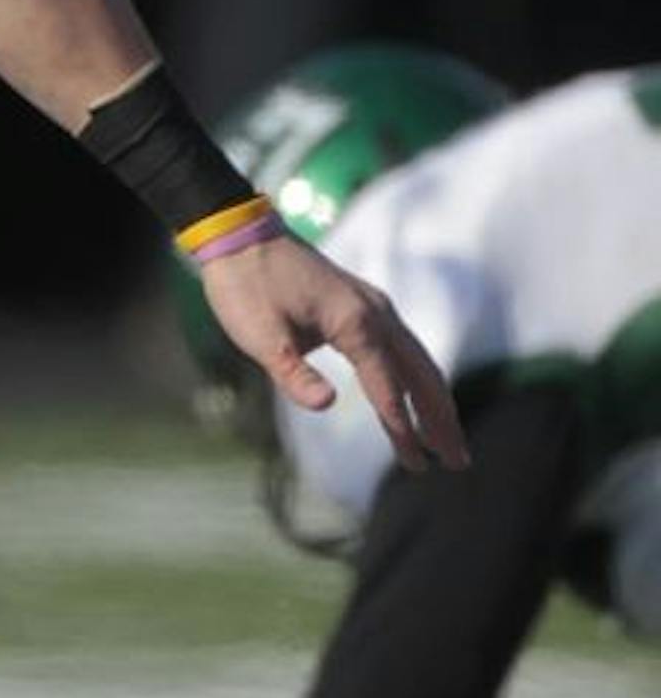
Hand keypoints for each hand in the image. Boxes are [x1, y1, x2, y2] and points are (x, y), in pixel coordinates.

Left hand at [201, 232, 467, 473]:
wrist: (239, 235)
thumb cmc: (245, 286)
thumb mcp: (259, 335)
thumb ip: (292, 373)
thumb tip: (326, 406)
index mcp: (354, 322)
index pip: (387, 385)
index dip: (400, 425)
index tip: (415, 462)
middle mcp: (376, 313)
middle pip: (421, 375)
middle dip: (440, 420)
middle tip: (458, 462)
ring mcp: (374, 308)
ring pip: (418, 362)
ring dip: (435, 403)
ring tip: (448, 443)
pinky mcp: (364, 308)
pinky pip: (402, 350)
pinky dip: (417, 380)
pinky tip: (418, 401)